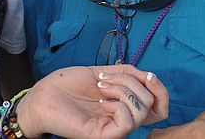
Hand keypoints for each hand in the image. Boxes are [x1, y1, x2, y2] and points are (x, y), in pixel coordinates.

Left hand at [15, 65, 168, 138]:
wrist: (43, 95)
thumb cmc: (67, 85)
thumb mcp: (101, 72)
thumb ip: (126, 73)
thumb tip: (149, 77)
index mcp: (125, 106)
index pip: (160, 107)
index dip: (160, 89)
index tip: (145, 74)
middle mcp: (123, 119)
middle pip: (154, 105)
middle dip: (132, 82)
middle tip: (105, 79)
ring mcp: (114, 129)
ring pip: (142, 111)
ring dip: (121, 90)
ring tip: (100, 87)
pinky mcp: (104, 135)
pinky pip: (127, 121)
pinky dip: (117, 104)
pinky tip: (101, 101)